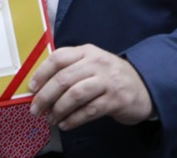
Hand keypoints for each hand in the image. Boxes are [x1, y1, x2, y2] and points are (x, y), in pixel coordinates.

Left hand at [27, 44, 153, 129]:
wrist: (144, 86)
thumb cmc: (110, 77)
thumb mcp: (92, 64)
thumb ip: (70, 69)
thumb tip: (40, 86)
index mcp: (87, 51)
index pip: (59, 57)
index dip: (42, 73)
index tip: (31, 88)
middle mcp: (97, 63)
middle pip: (64, 78)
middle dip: (45, 96)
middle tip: (36, 109)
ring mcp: (108, 81)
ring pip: (75, 95)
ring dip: (58, 109)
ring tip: (51, 119)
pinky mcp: (116, 100)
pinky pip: (89, 111)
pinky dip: (73, 119)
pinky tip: (65, 124)